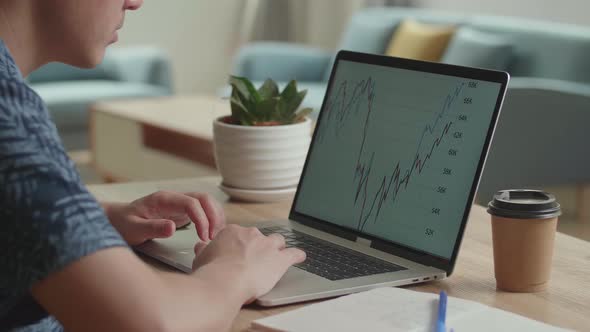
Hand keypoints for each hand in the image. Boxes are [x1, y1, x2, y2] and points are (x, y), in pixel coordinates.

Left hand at [103, 191, 225, 245]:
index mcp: (163, 199)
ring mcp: (179, 204)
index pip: (191, 203)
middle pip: (204, 198)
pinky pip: (203, 211)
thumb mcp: (133, 229)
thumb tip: (172, 228)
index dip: (201, 219)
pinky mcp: (182, 212)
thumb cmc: (123, 224)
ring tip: (214, 236)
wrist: (116, 220)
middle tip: (212, 237)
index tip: (203, 237)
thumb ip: (152, 228)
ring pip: (207, 203)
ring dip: (215, 217)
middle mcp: (174, 198)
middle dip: (213, 216)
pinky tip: (211, 233)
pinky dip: (211, 220)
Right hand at [192, 225, 305, 303]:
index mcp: (233, 232)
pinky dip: (297, 255)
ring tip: (278, 254)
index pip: (240, 234)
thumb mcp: (201, 257)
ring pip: (277, 241)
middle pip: (259, 236)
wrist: (226, 280)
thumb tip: (201, 245)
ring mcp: (267, 245)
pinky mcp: (280, 259)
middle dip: (258, 245)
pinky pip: (293, 254)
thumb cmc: (212, 270)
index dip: (240, 244)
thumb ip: (203, 249)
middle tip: (255, 257)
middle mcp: (252, 235)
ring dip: (278, 248)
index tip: (238, 252)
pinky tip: (300, 256)